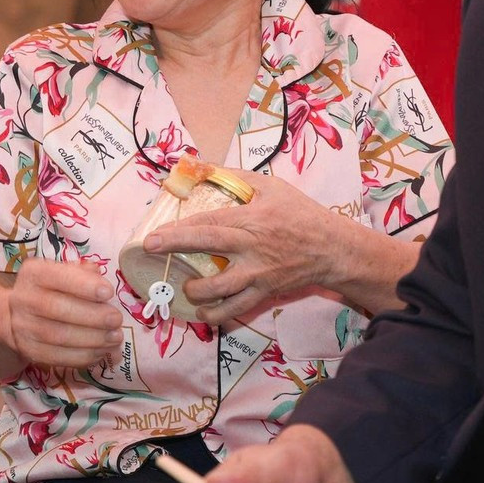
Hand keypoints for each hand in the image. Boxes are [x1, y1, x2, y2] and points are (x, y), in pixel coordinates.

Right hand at [4, 259, 123, 370]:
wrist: (19, 314)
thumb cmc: (52, 290)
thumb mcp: (64, 274)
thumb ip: (83, 273)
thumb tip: (101, 277)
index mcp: (33, 274)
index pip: (57, 277)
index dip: (84, 286)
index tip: (109, 293)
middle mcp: (23, 299)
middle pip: (57, 309)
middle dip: (92, 316)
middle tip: (116, 320)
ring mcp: (23, 327)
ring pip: (58, 336)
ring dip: (92, 339)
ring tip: (115, 338)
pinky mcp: (29, 350)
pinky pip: (57, 357)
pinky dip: (84, 356)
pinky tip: (102, 352)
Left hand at [140, 170, 352, 323]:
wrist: (333, 249)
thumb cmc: (301, 214)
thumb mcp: (273, 187)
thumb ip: (236, 177)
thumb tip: (201, 167)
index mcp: (252, 219)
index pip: (209, 221)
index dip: (179, 227)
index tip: (154, 233)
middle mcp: (252, 247)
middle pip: (208, 245)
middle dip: (176, 247)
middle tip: (150, 249)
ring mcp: (258, 273)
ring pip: (221, 288)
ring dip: (196, 290)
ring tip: (185, 287)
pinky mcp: (265, 293)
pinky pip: (237, 309)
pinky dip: (217, 314)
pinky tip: (202, 313)